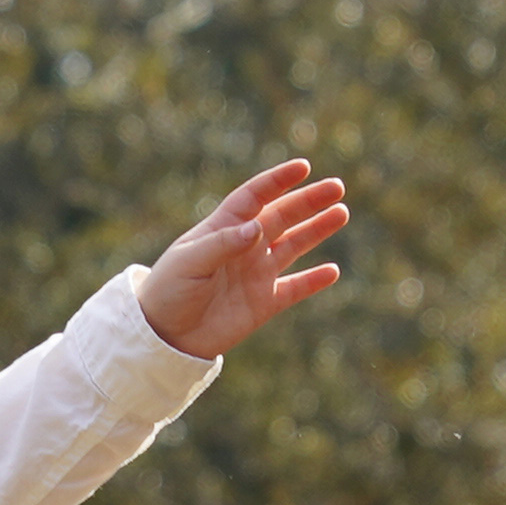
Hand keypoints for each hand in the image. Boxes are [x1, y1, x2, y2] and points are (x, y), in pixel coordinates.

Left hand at [142, 159, 353, 360]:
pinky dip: (314, 280)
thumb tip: (258, 227)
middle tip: (336, 187)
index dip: (278, 181)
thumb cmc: (168, 291)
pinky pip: (295, 288)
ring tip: (341, 213)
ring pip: (295, 245)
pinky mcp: (264, 303)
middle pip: (283, 216)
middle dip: (309, 201)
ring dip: (317, 229)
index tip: (303, 167)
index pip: (255, 196)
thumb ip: (223, 244)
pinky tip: (333, 271)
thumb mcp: (189, 262)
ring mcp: (257, 273)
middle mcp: (245, 246)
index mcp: (224, 228)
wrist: (164, 336)